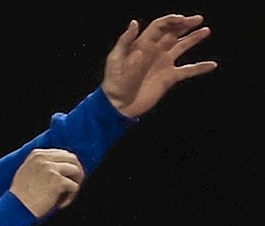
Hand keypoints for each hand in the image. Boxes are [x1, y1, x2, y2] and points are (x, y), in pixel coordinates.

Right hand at [10, 148, 84, 217]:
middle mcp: (44, 158)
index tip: (67, 176)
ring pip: (76, 171)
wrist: (15, 209)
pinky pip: (74, 186)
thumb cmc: (20, 196)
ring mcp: (51, 169)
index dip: (67, 165)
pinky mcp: (58, 181)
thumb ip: (41, 165)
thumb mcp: (26, 172)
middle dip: (76, 172)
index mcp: (37, 155)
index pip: (62, 153)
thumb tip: (61, 166)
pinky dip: (70, 196)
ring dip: (75, 184)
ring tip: (67, 195)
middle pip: (72, 159)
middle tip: (74, 185)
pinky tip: (61, 203)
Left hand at [101, 14, 215, 118]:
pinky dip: (200, 67)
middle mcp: (154, 52)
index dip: (171, 21)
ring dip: (194, 38)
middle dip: (185, 24)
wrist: (118, 105)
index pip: (160, 26)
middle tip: (198, 19)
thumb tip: (134, 23)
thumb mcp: (116, 60)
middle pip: (173, 33)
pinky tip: (212, 65)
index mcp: (142, 45)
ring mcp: (163, 64)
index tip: (183, 19)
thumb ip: (125, 41)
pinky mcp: (169, 78)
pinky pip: (188, 70)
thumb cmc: (114, 83)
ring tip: (206, 30)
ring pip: (181, 46)